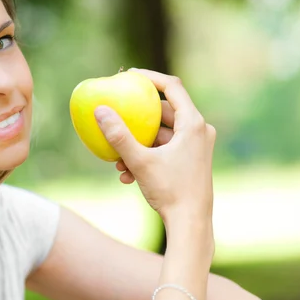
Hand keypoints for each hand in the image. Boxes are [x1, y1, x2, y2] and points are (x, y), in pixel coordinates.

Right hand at [94, 69, 215, 221]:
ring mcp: (196, 146)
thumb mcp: (140, 162)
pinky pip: (164, 149)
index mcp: (194, 124)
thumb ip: (118, 136)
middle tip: (118, 109)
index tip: (128, 75)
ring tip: (117, 158)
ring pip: (162, 133)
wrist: (191, 224)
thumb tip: (99, 110)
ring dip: (137, 143)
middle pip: (165, 111)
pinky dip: (146, 155)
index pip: (172, 86)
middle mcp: (199, 131)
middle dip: (137, 116)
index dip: (150, 77)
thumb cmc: (170, 192)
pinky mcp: (190, 160)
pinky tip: (126, 174)